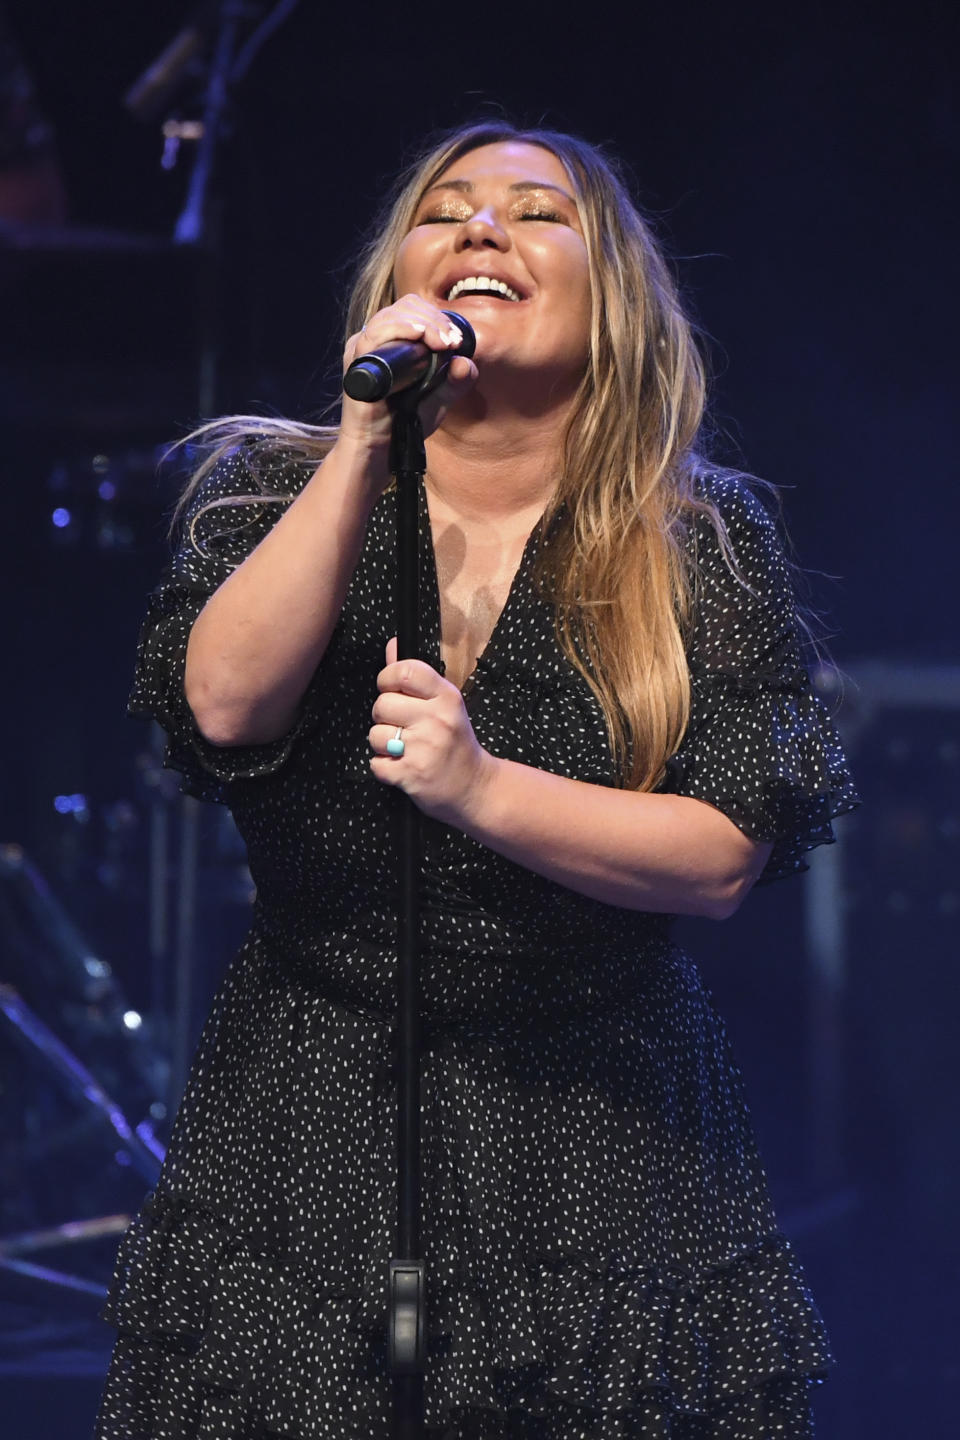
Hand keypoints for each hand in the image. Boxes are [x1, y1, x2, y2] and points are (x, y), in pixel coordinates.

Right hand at [340, 294, 478, 450]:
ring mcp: (363, 348)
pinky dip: (400, 329)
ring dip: (422, 323)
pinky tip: (419, 336)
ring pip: (392, 316)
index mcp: (392, 341)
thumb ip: (454, 384)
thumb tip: (465, 362)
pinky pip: (375, 334)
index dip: (437, 318)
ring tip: (441, 341)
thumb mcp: (438, 401)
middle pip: (404, 307)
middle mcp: (375, 340)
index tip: (455, 340)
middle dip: (433, 319)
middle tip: (450, 341)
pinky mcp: (357, 361)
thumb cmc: (403, 423)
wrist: (378, 448)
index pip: (414, 310)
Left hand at [368, 637, 495, 826]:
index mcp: (446, 697)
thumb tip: (392, 645)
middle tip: (402, 726)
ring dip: (383, 744)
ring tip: (403, 749)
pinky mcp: (411, 775)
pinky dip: (384, 768)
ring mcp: (424, 748)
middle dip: (384, 716)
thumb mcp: (444, 704)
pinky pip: (376, 763)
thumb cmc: (456, 742)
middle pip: (382, 704)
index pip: (404, 671)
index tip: (392, 690)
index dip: (388, 678)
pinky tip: (402, 766)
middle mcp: (436, 720)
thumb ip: (416, 677)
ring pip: (375, 735)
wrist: (475, 787)